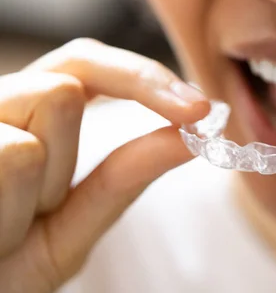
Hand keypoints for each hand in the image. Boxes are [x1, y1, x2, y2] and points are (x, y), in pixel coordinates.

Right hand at [0, 39, 208, 292]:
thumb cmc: (5, 270)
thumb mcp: (71, 226)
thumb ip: (124, 177)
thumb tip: (191, 136)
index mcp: (23, 114)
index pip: (86, 62)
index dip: (144, 78)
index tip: (201, 109)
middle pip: (62, 91)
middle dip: (64, 157)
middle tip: (30, 211)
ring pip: (36, 130)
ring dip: (33, 196)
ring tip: (1, 228)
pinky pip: (14, 154)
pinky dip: (8, 215)